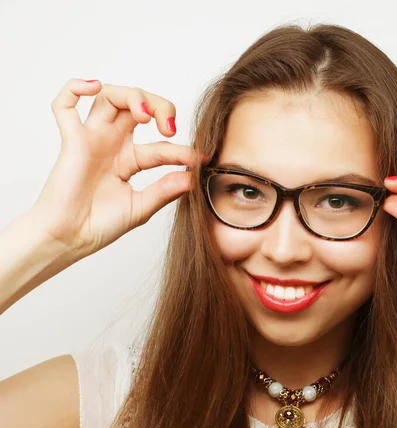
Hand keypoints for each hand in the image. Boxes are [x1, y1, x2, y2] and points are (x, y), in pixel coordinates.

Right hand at [29, 79, 203, 256]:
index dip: (182, 149)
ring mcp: (92, 141)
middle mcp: (112, 145)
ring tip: (145, 115)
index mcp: (129, 160)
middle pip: (136, 105)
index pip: (162, 145)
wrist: (71, 239)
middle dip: (158, 106)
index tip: (199, 158)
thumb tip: (192, 177)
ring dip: (131, 95)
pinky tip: (93, 86)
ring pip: (109, 97)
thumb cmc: (99, 225)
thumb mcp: (141, 208)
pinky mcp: (72, 142)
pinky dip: (74, 88)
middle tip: (169, 128)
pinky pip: (64, 106)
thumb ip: (165, 190)